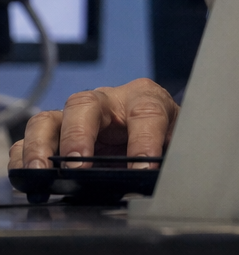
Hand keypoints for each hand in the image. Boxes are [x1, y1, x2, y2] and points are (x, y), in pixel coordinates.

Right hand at [8, 79, 178, 170]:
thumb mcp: (174, 143)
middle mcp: (106, 102)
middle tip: (79, 165)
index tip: (143, 168)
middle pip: (85, 104)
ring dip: (42, 146)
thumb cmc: (163, 135)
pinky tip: (29, 179)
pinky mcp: (54, 136)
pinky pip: (28, 142)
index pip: (146, 112)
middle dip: (79, 134)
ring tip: (42, 171)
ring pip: (48, 119)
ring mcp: (75, 118)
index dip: (144, 140)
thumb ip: (168, 157)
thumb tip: (156, 180)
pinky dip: (25, 160)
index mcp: (144, 98)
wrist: (151, 133)